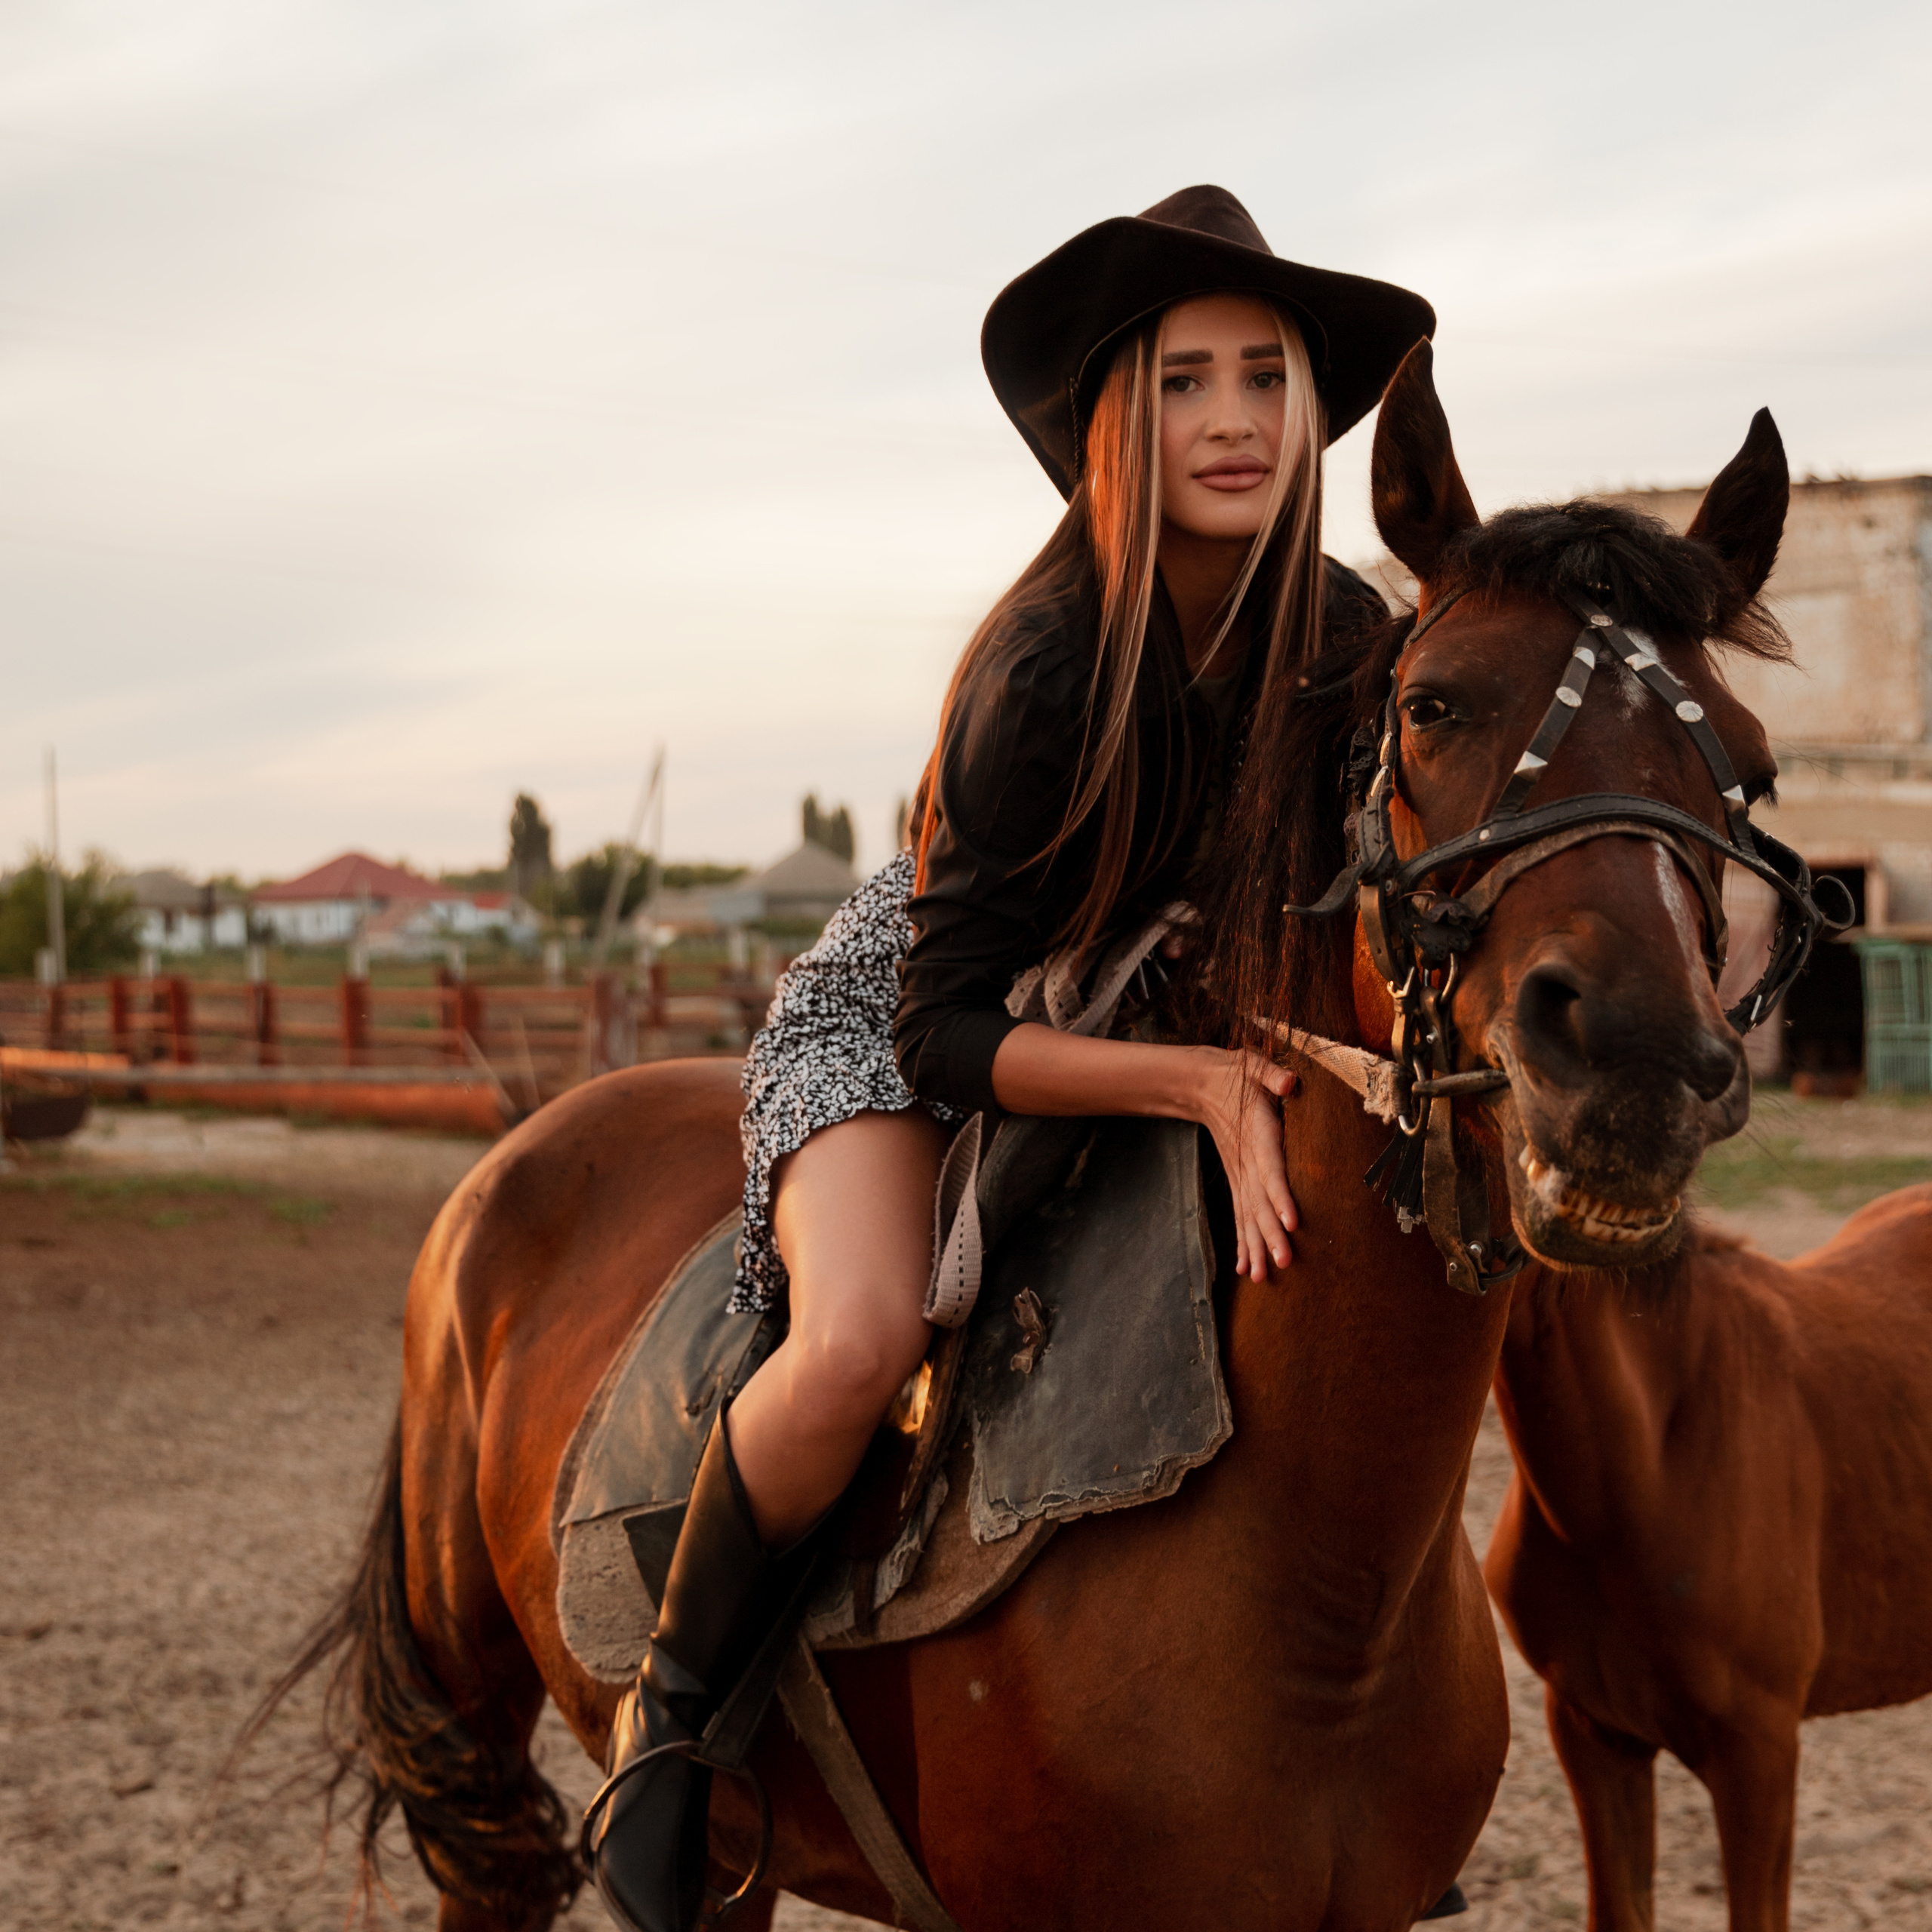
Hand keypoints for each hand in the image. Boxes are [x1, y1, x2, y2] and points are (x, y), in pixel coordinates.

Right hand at [1192, 1049, 1298, 1281]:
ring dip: (1255, 1247)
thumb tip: (1290, 1081)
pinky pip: (1240, 1216)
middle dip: (1269, 1236)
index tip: (1290, 1222)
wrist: (1200, 1084)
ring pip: (1247, 1216)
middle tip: (1282, 1264)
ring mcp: (1239, 1175)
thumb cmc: (1235, 1074)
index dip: (1280, 1197)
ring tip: (1261, 1277)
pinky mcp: (1237, 1180)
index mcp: (1258, 1136)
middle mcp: (1247, 1162)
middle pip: (1258, 1204)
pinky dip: (1243, 1242)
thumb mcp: (1254, 1065)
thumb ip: (1272, 1074)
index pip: (1270, 1171)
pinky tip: (1245, 1268)